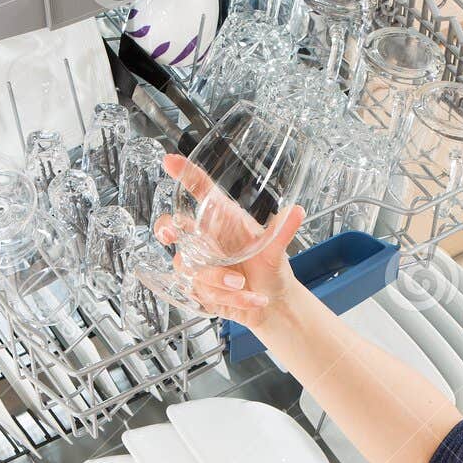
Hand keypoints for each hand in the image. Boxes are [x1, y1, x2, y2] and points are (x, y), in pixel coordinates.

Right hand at [154, 153, 304, 328]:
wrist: (273, 302)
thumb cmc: (270, 268)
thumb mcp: (276, 250)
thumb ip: (282, 231)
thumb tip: (296, 211)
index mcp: (223, 220)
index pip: (200, 192)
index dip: (184, 175)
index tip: (171, 160)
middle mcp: (207, 240)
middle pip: (173, 225)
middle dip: (166, 228)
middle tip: (170, 234)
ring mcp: (200, 265)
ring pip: (191, 267)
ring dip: (217, 277)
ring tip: (242, 284)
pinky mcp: (200, 289)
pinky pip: (204, 292)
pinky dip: (230, 299)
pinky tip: (251, 299)